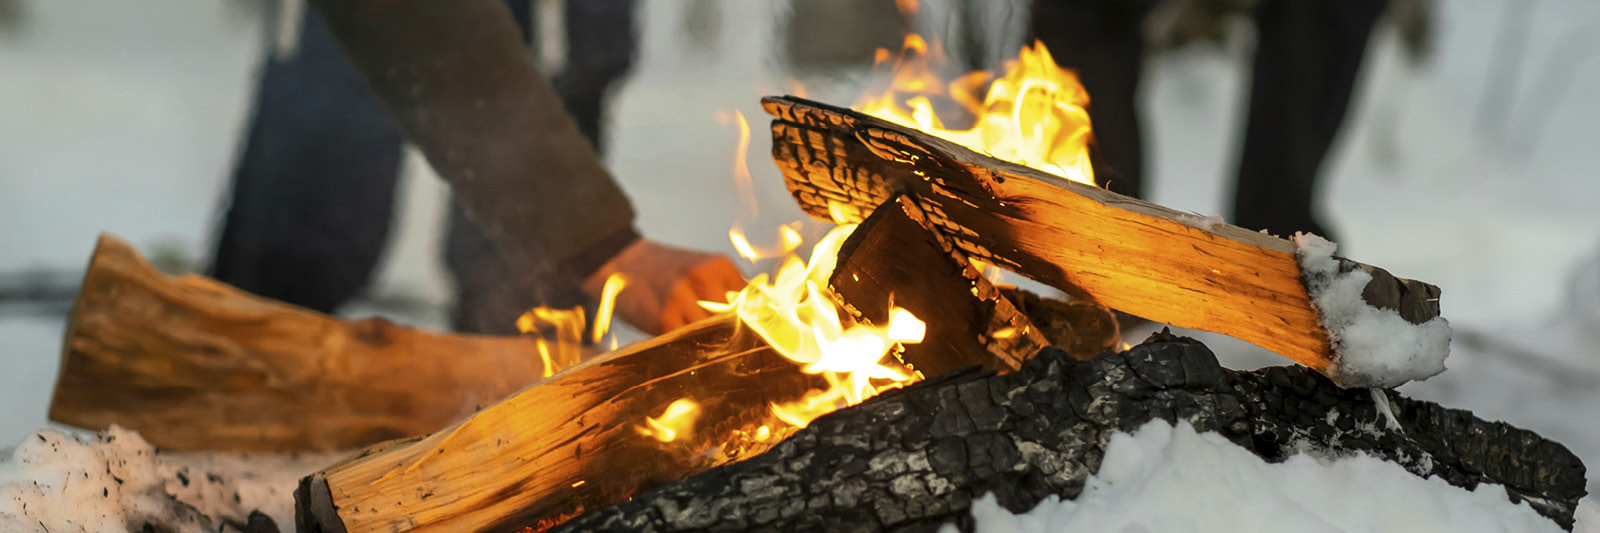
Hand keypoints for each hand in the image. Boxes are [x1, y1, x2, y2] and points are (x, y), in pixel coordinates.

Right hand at [584, 238, 746, 334]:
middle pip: (731, 323)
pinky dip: (682, 347)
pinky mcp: (662, 318)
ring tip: (693, 341)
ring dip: (703, 344)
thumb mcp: (702, 268)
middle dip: (726, 336)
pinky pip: (684, 344)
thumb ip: (727, 290)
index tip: (748, 337)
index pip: (750, 304)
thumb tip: (756, 318)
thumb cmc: (665, 270)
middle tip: (720, 345)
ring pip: (708, 336)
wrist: (621, 260)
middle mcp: (703, 278)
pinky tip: (674, 338)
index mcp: (719, 266)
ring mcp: (682, 298)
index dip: (750, 323)